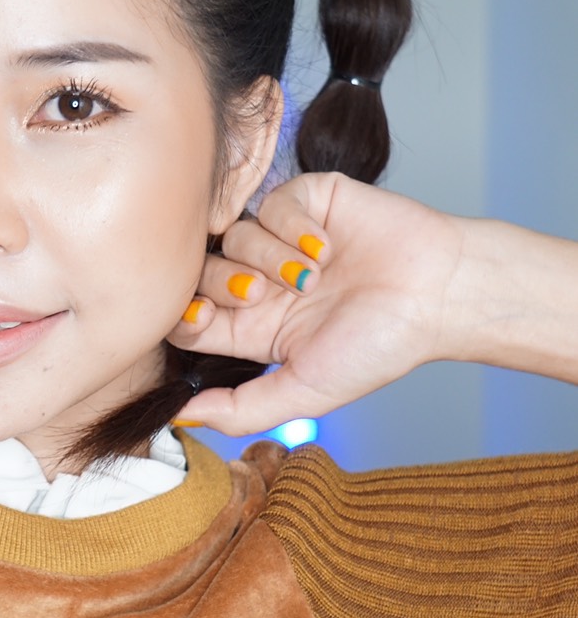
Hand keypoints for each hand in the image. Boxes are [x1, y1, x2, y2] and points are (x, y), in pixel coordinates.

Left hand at [168, 172, 464, 435]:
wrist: (437, 296)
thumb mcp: (304, 391)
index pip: (191, 318)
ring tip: (314, 277)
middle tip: (263, 296)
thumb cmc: (379, 347)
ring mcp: (283, 240)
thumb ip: (241, 409)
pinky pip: (270, 202)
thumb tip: (181, 417)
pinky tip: (326, 247)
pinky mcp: (307, 200)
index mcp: (255, 328)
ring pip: (235, 234)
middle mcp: (264, 281)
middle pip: (202, 271)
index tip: (206, 319)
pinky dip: (294, 227)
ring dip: (270, 258)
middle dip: (226, 284)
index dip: (185, 316)